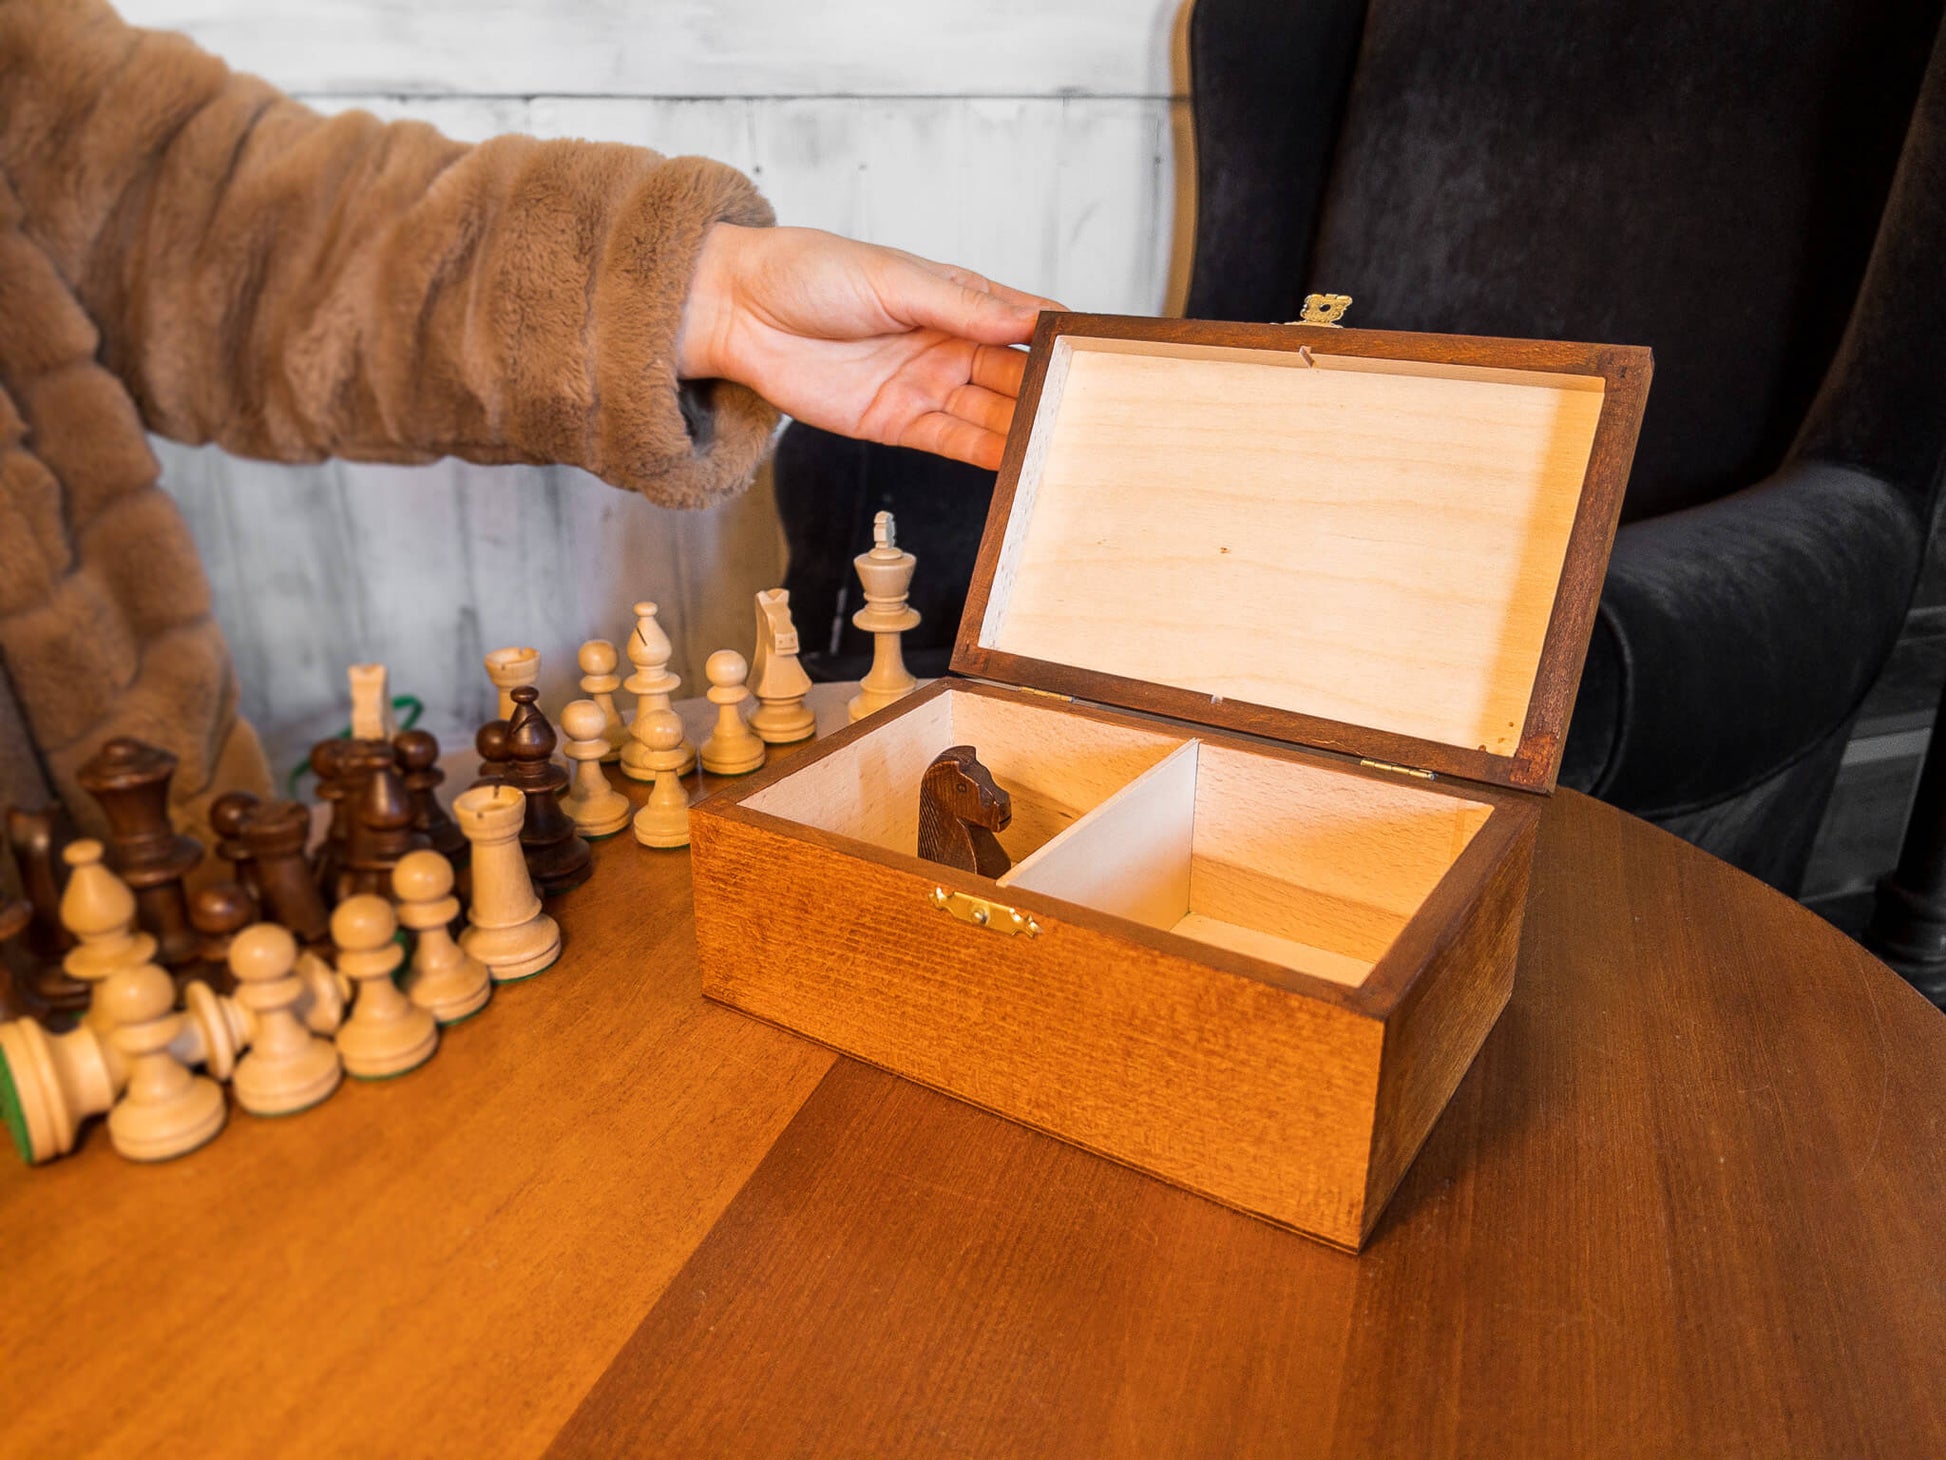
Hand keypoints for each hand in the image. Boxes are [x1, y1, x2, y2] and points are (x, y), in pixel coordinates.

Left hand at [677, 224, 1061, 469]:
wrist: (739, 310)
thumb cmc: (808, 272)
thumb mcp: (893, 279)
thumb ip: (962, 306)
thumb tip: (1028, 319)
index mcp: (958, 298)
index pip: (1027, 322)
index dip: (1065, 342)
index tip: (1104, 361)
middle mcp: (949, 345)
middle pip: (1016, 378)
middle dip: (1052, 398)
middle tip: (1092, 420)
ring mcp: (925, 386)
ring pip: (990, 416)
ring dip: (1024, 433)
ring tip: (1062, 449)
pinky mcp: (897, 423)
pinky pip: (953, 443)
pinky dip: (986, 456)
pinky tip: (1016, 463)